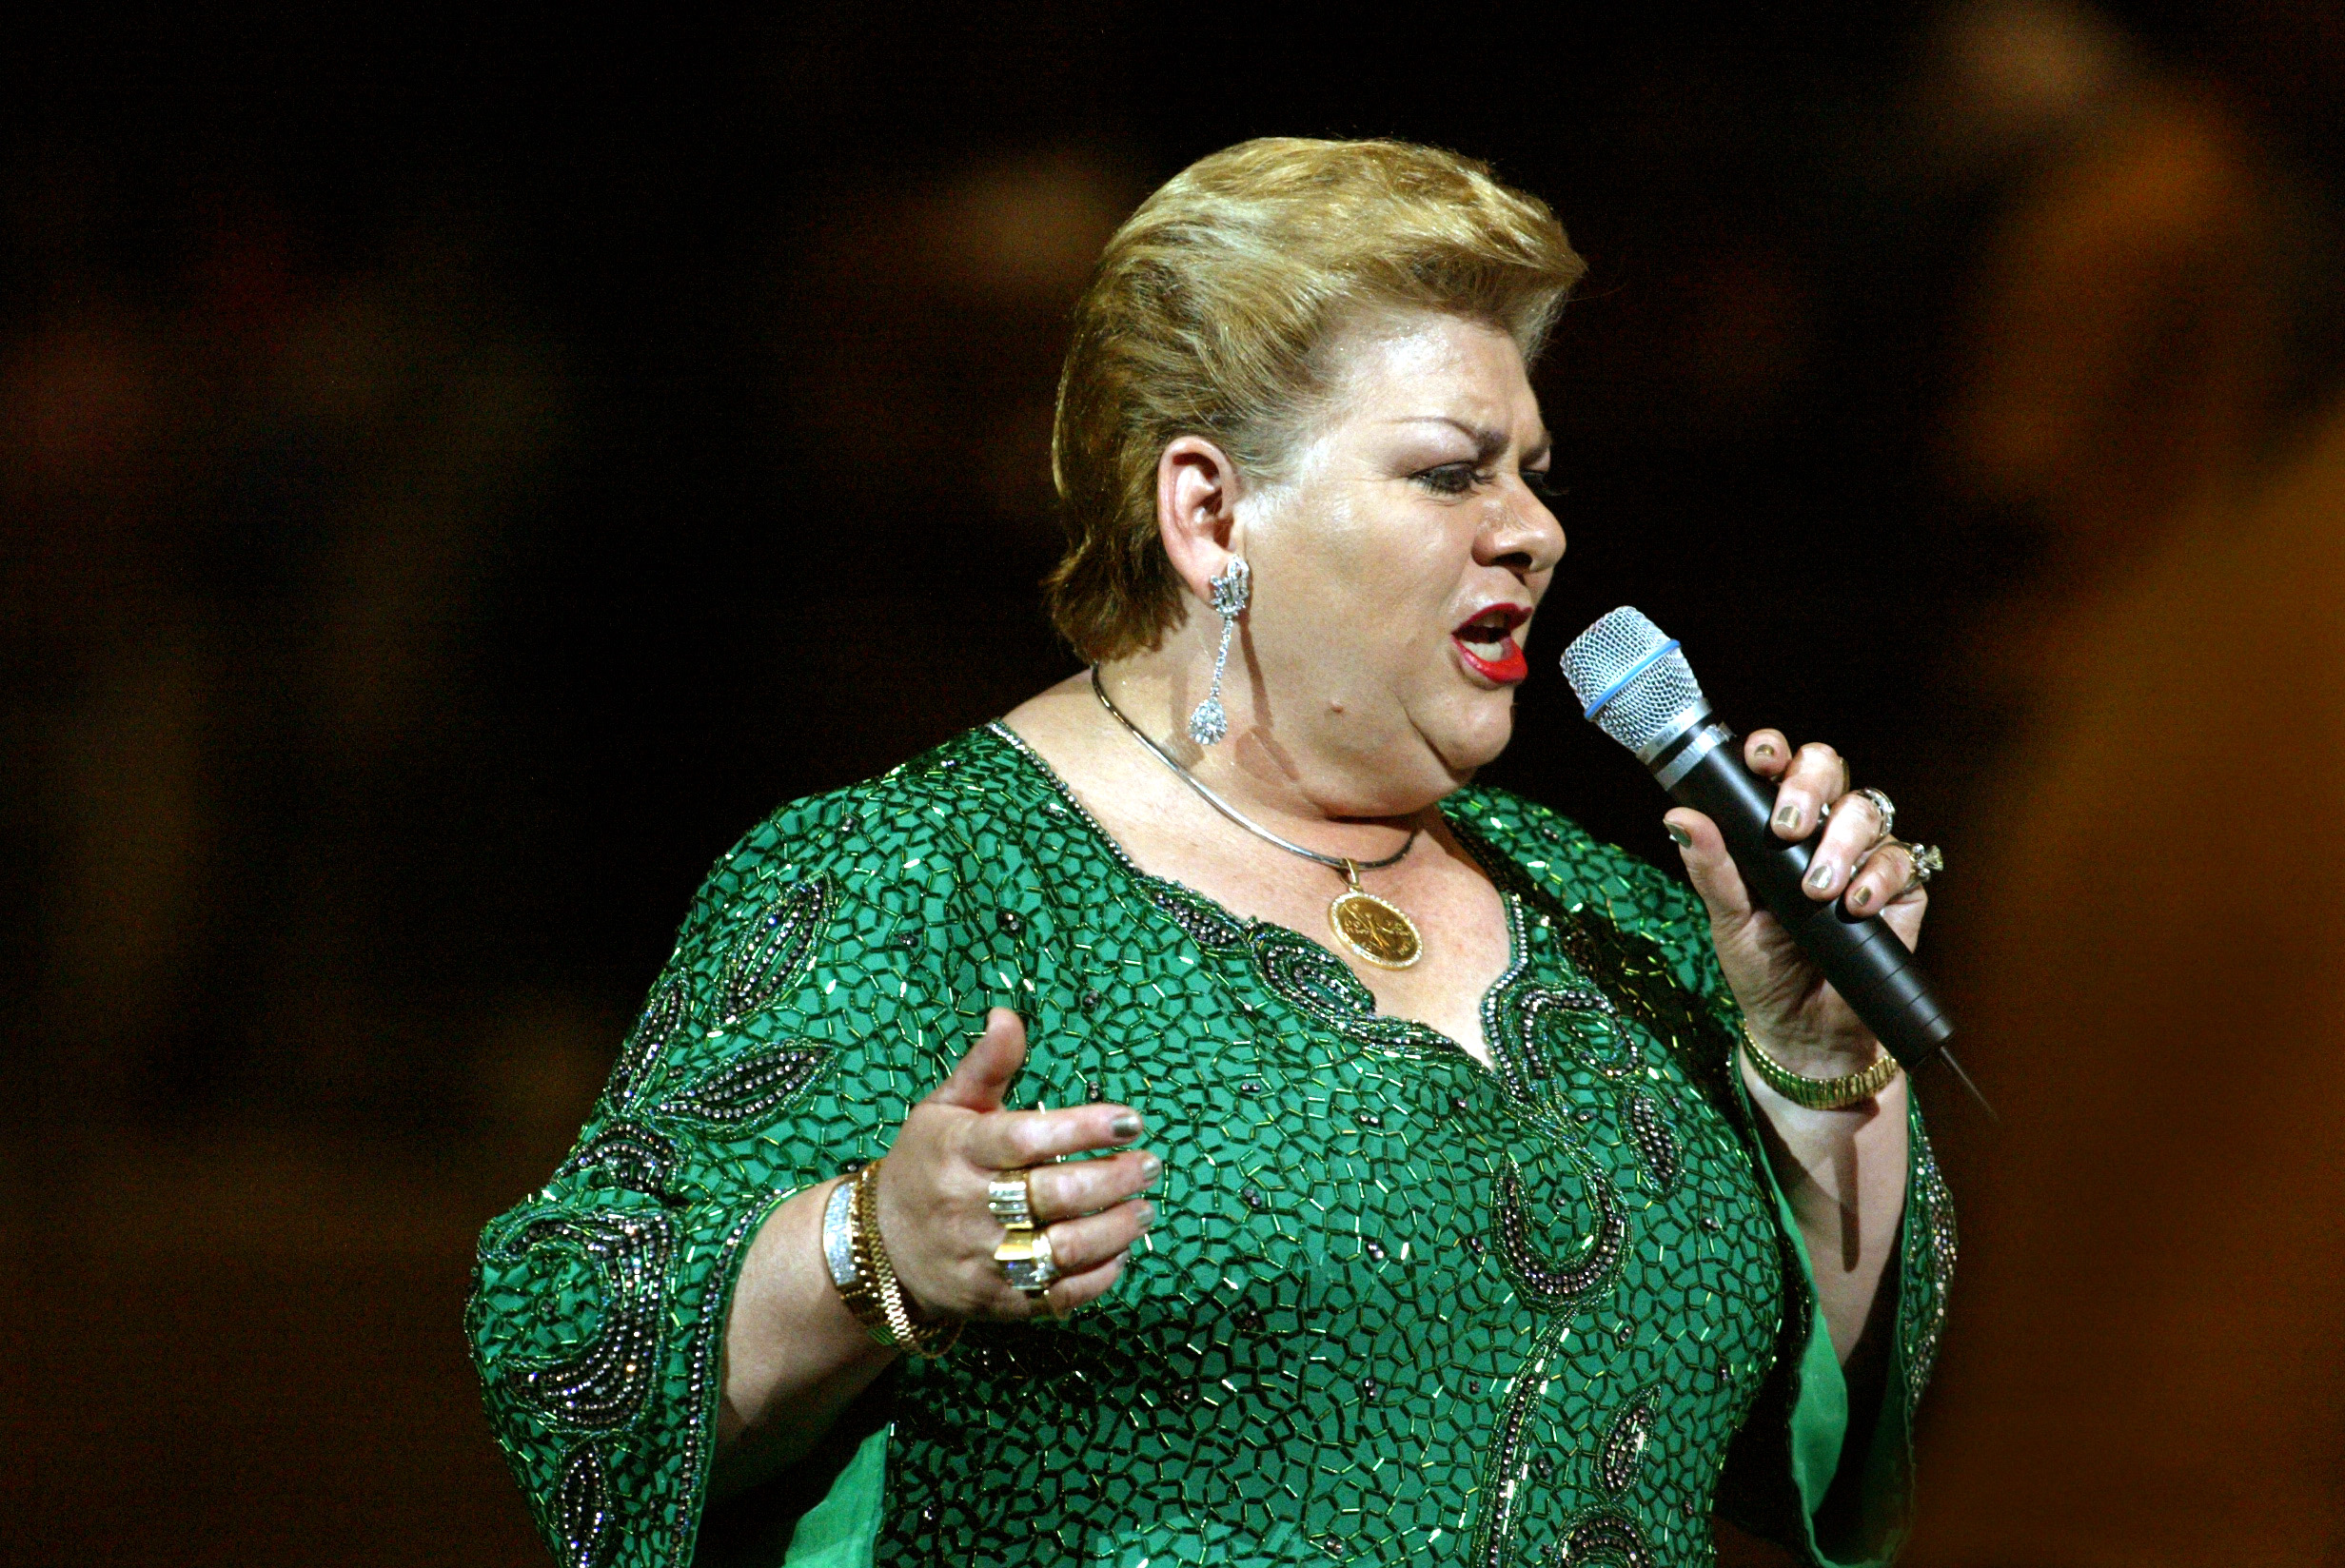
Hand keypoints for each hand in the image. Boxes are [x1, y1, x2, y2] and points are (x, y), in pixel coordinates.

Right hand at [872, 1007, 1160, 1320]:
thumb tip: (1008, 1015)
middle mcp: (967, 1207)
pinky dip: (1097, 1278)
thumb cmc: (927, 1163)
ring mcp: (981, 1259)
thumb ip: (986, 1066)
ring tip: (1145, 1209)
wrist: (882, 1248)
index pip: (1024, 1139)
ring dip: (1115, 1230)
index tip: (1129, 1120)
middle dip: (1112, 1180)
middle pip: (1051, 1196)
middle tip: (1149, 1164)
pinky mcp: (997, 1301)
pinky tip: (1121, 1253)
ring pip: (1059, 1250)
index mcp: (957, 1151)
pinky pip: (1055, 1298)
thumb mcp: (945, 1108)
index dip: (1080, 1129)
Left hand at [1663, 731, 1928, 1076]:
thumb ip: (1711, 868)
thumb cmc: (1761, 968)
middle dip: (1809, 787)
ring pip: (1868, 810)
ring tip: (1816, 888)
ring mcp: (1863, 856)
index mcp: (1774, 825)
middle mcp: (1822, 829)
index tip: (1761, 760)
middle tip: (1786, 828)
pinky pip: (1902, 860)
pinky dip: (1879, 878)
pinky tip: (1854, 905)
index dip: (1772, 751)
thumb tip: (1680, 818)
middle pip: (1829, 770)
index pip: (1778, 767)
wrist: (1803, 1030)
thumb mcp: (1727, 919)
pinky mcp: (1901, 890)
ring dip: (1841, 841)